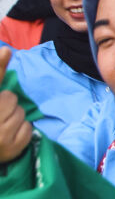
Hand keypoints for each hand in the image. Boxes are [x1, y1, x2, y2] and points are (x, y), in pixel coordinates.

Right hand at [0, 47, 31, 162]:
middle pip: (11, 98)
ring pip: (21, 113)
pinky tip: (11, 135)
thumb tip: (6, 50)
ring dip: (16, 118)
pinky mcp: (11, 148)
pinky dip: (22, 130)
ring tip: (4, 126)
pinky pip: (27, 128)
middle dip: (8, 104)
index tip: (7, 51)